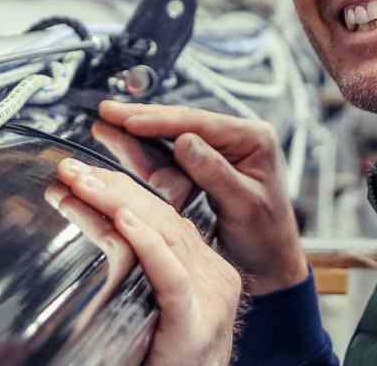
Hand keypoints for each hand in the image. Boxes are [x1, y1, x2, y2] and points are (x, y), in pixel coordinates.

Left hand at [53, 157, 241, 365]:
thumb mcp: (153, 311)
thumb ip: (139, 274)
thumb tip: (107, 235)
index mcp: (205, 273)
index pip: (165, 217)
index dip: (123, 191)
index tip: (83, 176)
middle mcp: (214, 279)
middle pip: (163, 217)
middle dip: (113, 187)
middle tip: (69, 169)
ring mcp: (210, 300)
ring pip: (163, 235)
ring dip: (114, 202)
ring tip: (78, 183)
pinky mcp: (196, 325)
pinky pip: (170, 275)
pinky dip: (145, 243)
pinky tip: (122, 218)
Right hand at [98, 101, 307, 295]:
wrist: (271, 266)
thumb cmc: (267, 238)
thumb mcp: (244, 205)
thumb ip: (215, 173)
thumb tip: (185, 141)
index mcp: (253, 139)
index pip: (200, 123)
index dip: (161, 121)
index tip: (129, 119)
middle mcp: (236, 139)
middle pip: (181, 123)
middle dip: (142, 119)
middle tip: (107, 111)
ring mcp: (219, 153)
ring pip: (170, 140)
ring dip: (137, 135)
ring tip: (105, 125)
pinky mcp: (205, 170)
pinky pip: (170, 161)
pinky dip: (144, 156)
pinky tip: (120, 145)